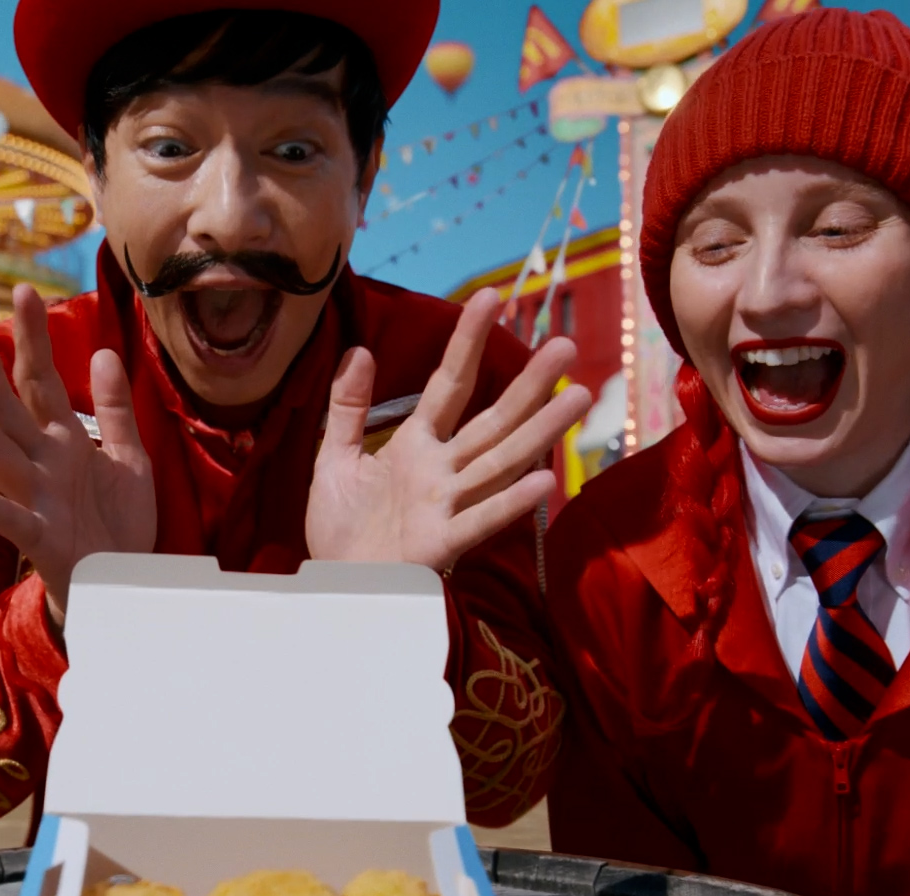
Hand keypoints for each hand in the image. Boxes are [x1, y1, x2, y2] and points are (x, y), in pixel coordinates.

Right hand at [0, 285, 155, 625]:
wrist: (124, 585)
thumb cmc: (118, 525)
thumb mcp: (130, 459)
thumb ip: (114, 409)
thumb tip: (103, 352)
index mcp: (62, 442)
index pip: (40, 380)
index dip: (33, 338)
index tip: (24, 291)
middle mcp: (41, 463)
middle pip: (8, 406)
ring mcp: (35, 498)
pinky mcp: (38, 538)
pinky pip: (5, 517)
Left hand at [305, 288, 590, 569]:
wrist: (331, 586)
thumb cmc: (339, 529)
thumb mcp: (334, 458)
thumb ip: (347, 407)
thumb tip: (359, 350)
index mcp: (416, 446)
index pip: (450, 383)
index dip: (469, 340)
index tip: (491, 295)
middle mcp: (441, 471)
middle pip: (493, 419)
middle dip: (529, 384)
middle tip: (566, 345)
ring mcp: (446, 505)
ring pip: (500, 461)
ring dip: (539, 431)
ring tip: (578, 397)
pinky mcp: (440, 544)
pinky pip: (480, 519)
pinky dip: (509, 502)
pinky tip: (545, 482)